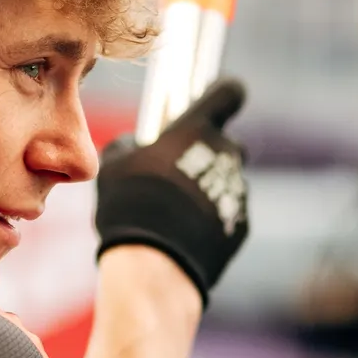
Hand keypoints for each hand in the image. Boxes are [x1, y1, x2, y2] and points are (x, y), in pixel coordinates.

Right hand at [93, 76, 248, 302]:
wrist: (155, 265)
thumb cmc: (130, 206)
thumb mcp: (114, 165)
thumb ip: (130, 144)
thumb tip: (136, 145)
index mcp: (198, 129)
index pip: (229, 93)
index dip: (221, 97)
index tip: (208, 107)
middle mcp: (226, 154)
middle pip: (226, 143)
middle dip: (206, 154)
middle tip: (174, 175)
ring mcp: (239, 190)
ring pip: (226, 180)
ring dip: (206, 189)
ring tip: (173, 214)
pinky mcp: (242, 224)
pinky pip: (228, 212)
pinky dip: (211, 219)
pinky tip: (184, 235)